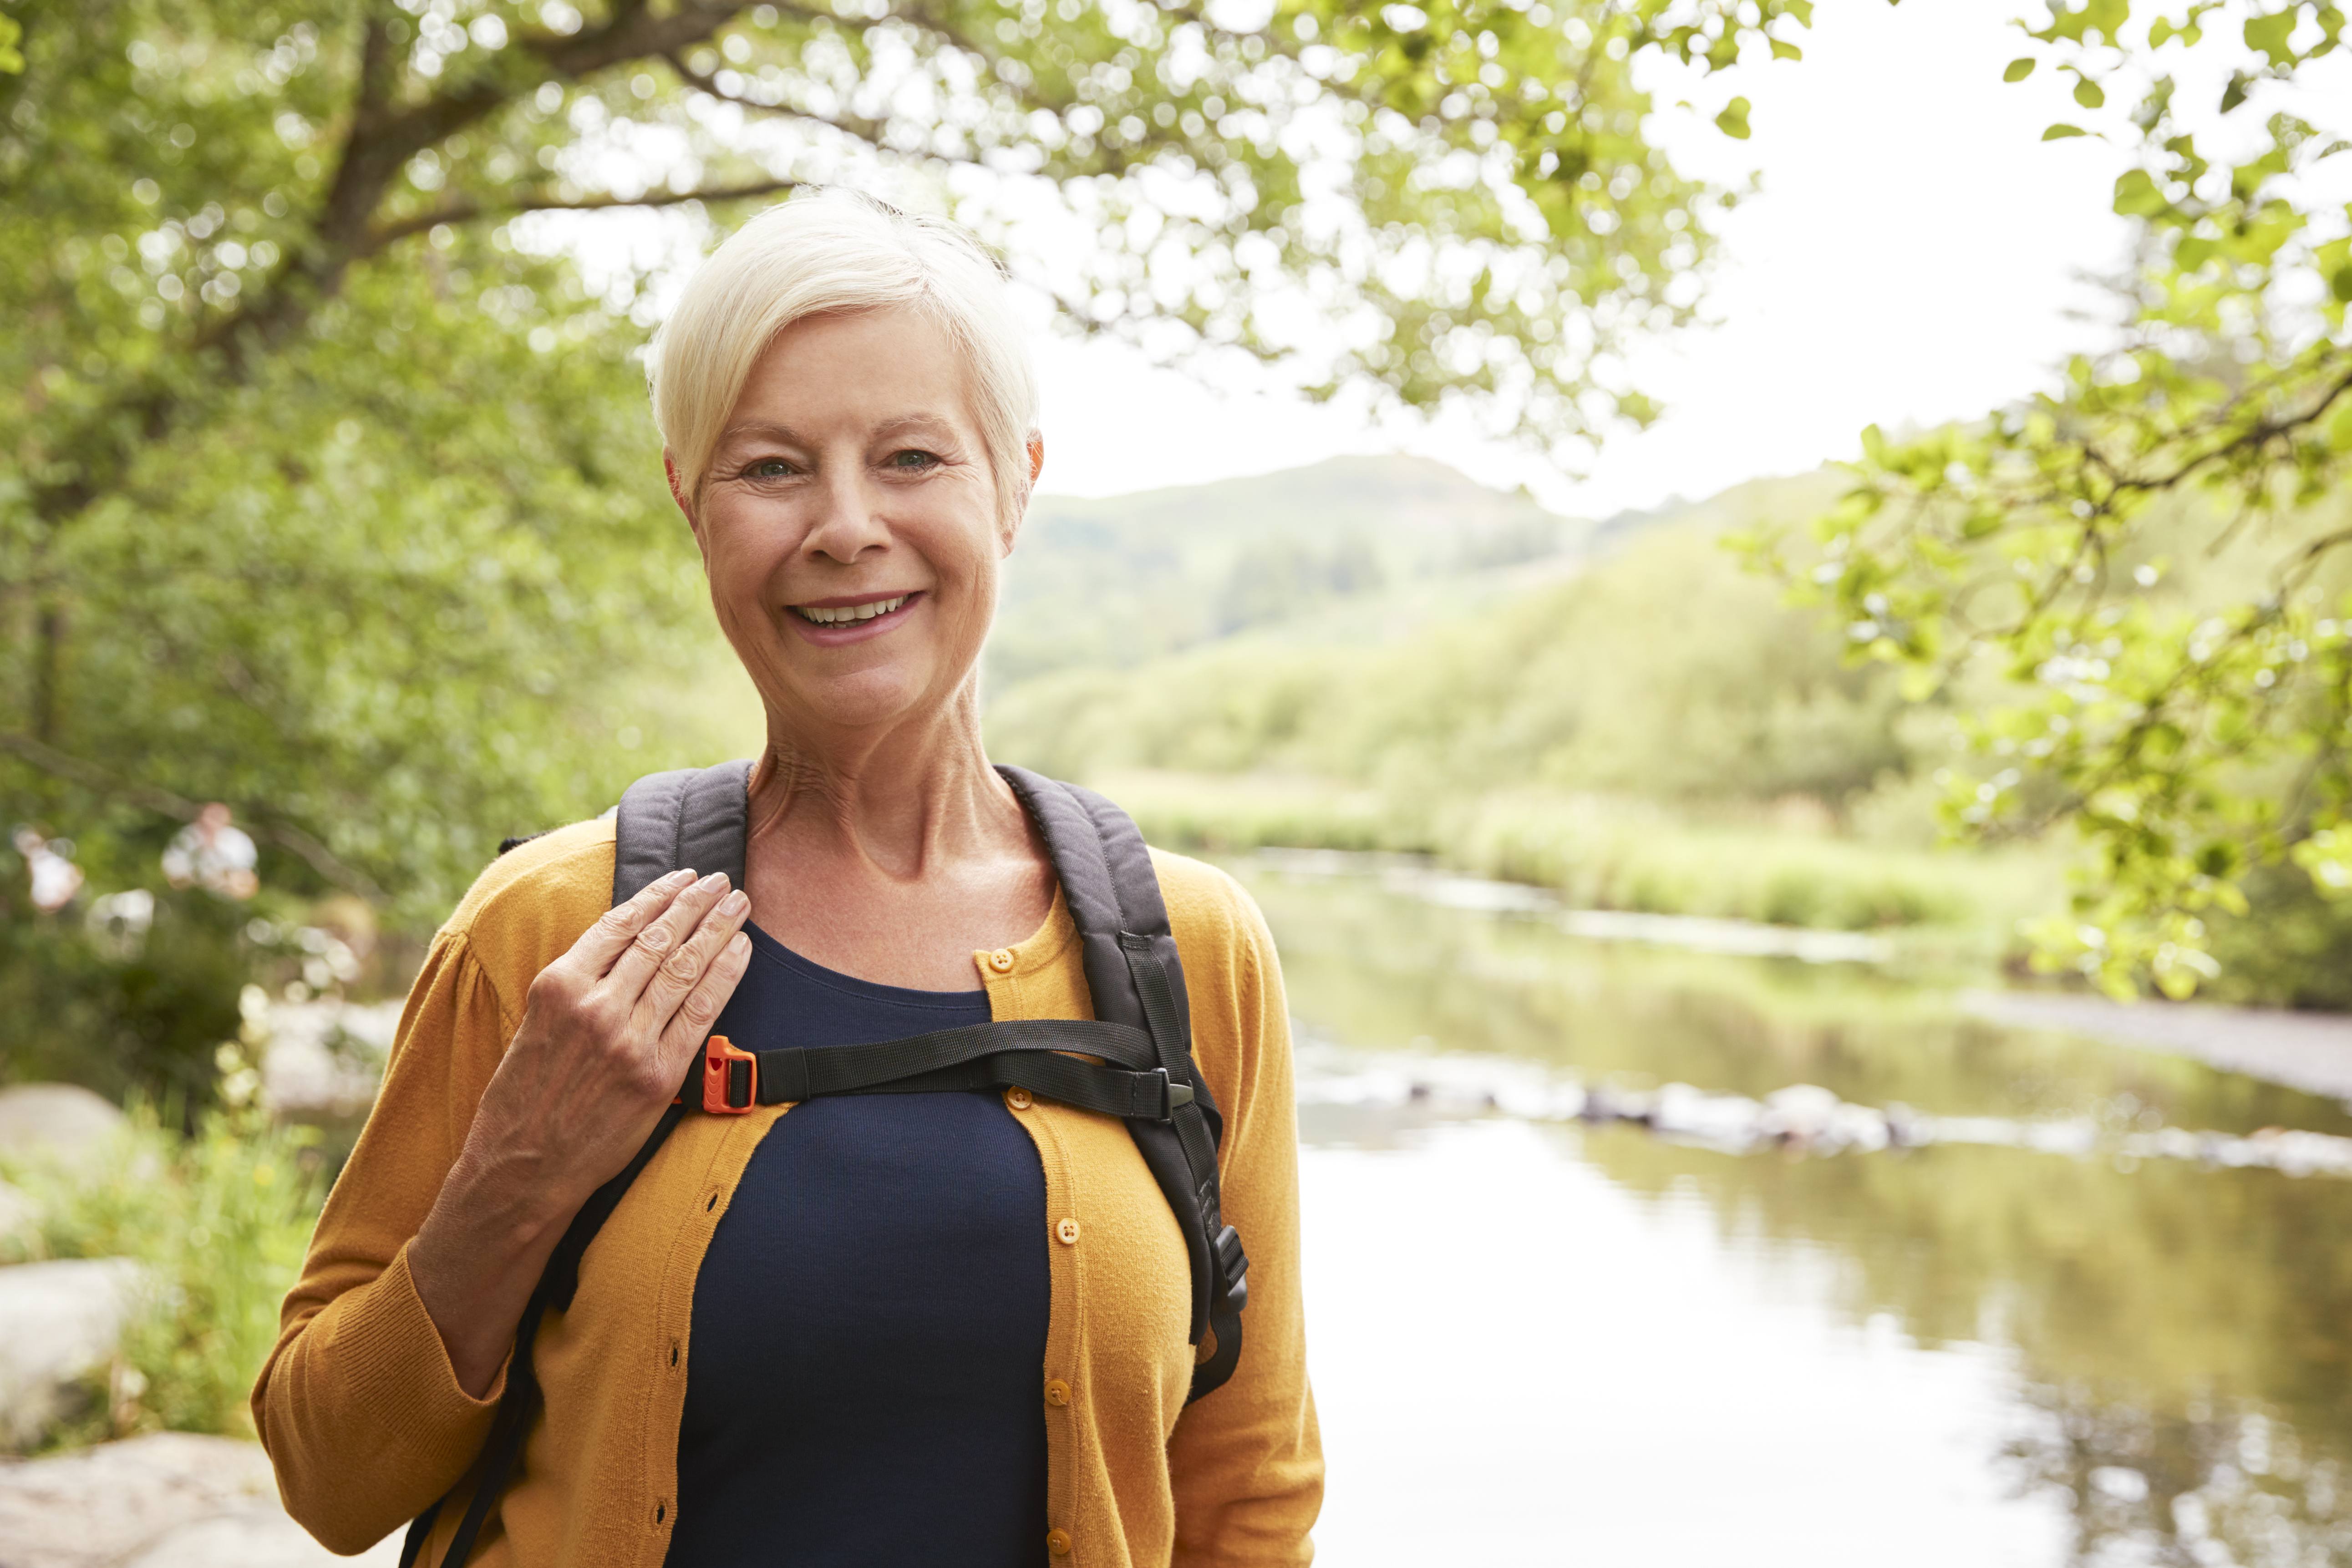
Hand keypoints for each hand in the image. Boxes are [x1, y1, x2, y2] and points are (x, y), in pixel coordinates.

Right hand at [471, 868, 754, 1209]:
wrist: (523, 1169)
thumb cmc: (523, 1098)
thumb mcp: (534, 1024)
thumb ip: (576, 986)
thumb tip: (625, 945)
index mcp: (558, 986)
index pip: (620, 925)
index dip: (658, 896)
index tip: (682, 877)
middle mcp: (596, 1007)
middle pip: (659, 939)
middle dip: (696, 903)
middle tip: (721, 880)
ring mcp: (630, 1040)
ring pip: (685, 969)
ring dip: (718, 929)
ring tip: (739, 904)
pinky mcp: (658, 1074)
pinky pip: (702, 1013)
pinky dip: (725, 976)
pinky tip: (740, 951)